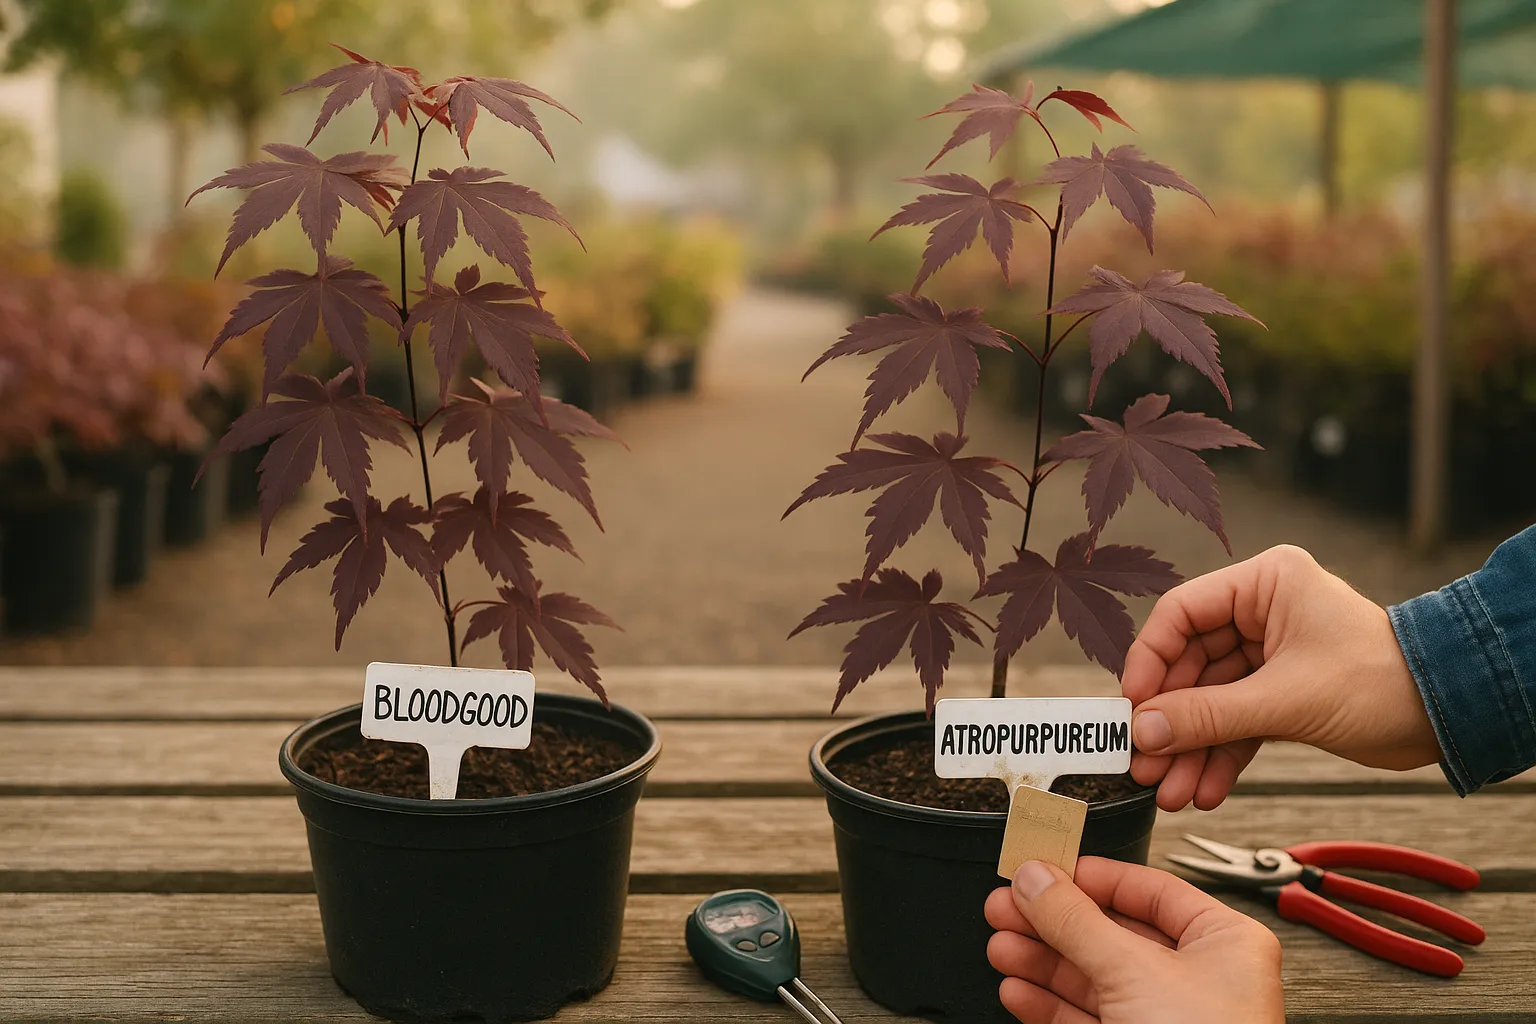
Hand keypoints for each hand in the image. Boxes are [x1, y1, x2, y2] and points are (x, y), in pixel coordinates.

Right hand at [985, 858, 1283, 1023]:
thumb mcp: (1132, 970)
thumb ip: (1076, 920)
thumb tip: (1037, 879)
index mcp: (1223, 943)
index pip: (1148, 890)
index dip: (1090, 877)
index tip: (1044, 868)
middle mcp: (1198, 980)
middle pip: (1110, 933)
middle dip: (1051, 922)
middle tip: (1007, 905)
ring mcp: (1164, 1019)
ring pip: (1092, 978)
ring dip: (1041, 963)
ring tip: (1001, 946)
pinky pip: (1086, 1019)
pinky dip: (1048, 1005)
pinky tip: (1018, 991)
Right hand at [1122, 545, 1439, 809]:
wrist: (1449, 716)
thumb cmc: (1384, 682)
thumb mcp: (1285, 700)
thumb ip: (1209, 715)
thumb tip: (1145, 730)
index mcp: (1264, 584)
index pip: (1181, 613)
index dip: (1149, 661)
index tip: (1132, 706)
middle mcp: (1262, 611)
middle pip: (1189, 664)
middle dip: (1170, 721)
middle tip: (1144, 762)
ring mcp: (1270, 653)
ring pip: (1210, 701)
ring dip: (1190, 748)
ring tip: (1170, 791)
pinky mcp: (1281, 691)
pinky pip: (1236, 722)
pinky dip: (1220, 755)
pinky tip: (1204, 788)